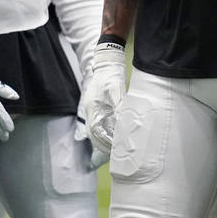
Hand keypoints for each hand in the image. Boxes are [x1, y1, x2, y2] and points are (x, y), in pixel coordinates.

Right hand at [76, 41, 125, 161]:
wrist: (108, 62)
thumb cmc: (110, 76)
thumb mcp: (116, 90)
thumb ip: (120, 107)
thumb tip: (125, 122)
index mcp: (92, 109)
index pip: (97, 132)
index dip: (106, 142)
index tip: (117, 149)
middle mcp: (91, 112)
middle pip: (94, 135)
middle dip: (105, 146)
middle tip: (118, 154)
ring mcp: (94, 110)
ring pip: (97, 132)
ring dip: (106, 141)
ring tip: (118, 149)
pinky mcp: (99, 108)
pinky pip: (101, 125)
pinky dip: (108, 133)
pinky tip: (118, 136)